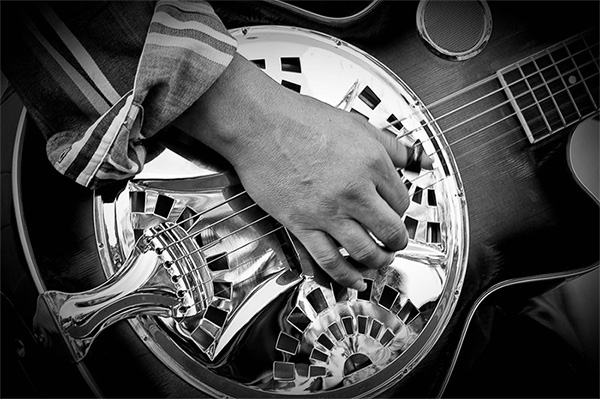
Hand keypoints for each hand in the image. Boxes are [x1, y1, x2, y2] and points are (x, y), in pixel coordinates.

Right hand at [174, 54, 431, 289]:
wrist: (258, 124)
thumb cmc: (301, 119)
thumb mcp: (356, 125)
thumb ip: (393, 146)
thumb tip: (423, 160)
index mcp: (372, 163)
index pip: (402, 201)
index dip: (401, 210)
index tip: (394, 212)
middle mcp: (355, 190)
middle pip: (391, 230)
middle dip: (397, 242)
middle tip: (395, 244)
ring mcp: (328, 211)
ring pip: (365, 251)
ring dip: (377, 262)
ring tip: (379, 263)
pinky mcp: (302, 225)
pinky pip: (329, 260)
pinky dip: (345, 276)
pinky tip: (354, 281)